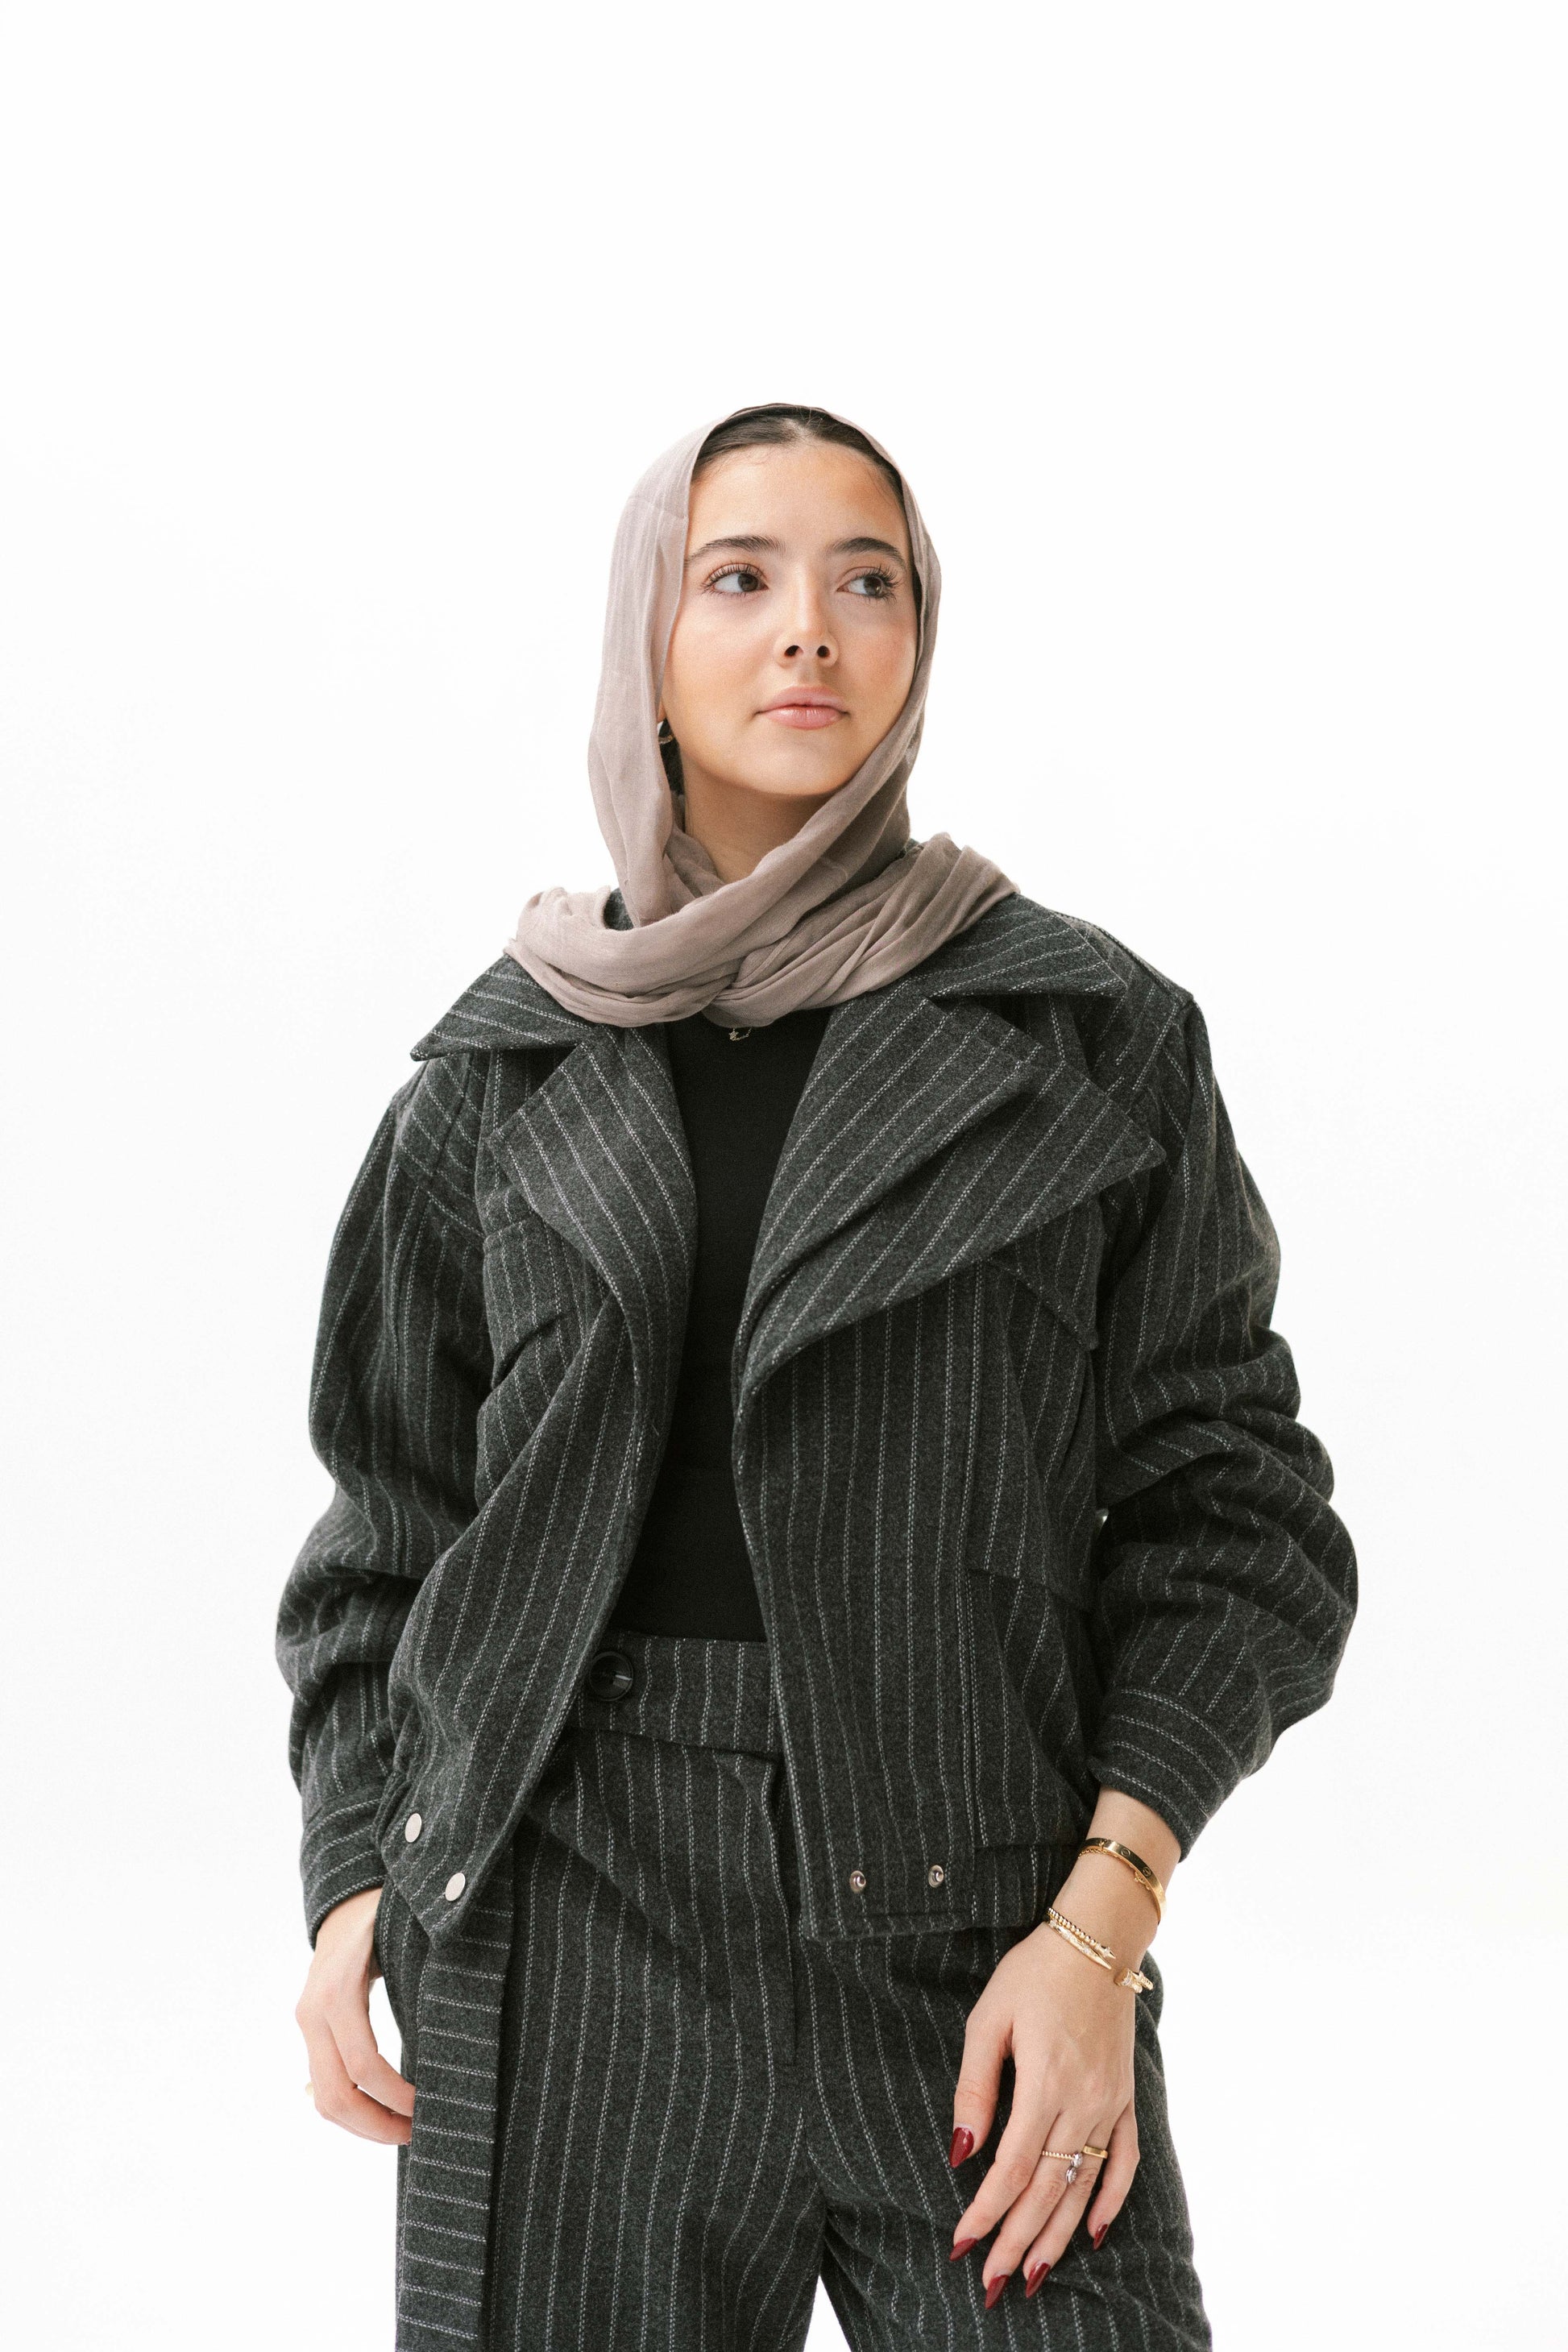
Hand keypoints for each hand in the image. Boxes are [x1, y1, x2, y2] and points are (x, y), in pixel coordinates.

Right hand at [296, 1886, 415, 2144]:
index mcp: (338, 1992)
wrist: (346, 1903)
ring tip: (406, 2129)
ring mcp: (307, 2025)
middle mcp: (313, 2013)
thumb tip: (464, 2009)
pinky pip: (323, 2087)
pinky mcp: (311, 2033)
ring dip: (363, 2125)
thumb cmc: (387, 1914)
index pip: (363, 2066)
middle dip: (377, 2126)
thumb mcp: (406, 1932)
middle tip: (420, 2134)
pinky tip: (384, 2113)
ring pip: (323, 2101)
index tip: (430, 2108)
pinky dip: (352, 2109)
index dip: (396, 2097)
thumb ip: (429, 1965)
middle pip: (335, 2097)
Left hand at [947, 1915, 1138, 2301]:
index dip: (986, 2212)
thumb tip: (962, 2151)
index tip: (961, 2243)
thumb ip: (975, 2087)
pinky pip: (1125, 2161)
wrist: (1097, 1940)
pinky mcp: (1126, 2098)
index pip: (1012, 2169)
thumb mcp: (988, 2020)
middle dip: (1016, 2241)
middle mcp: (1082, 2103)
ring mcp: (1110, 2104)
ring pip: (1083, 2187)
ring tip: (1034, 2275)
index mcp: (1045, 2084)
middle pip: (1047, 2190)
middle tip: (991, 2282)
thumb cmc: (1033, 1973)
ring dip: (1057, 2236)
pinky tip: (1091, 2233)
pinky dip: (1110, 2201)